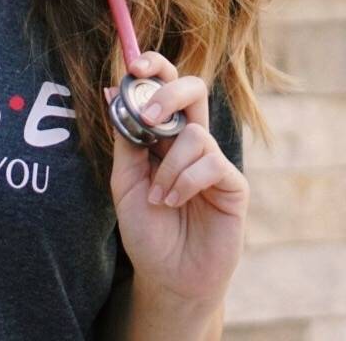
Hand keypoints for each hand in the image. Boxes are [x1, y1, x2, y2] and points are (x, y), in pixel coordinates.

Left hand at [101, 51, 247, 305]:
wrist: (168, 277)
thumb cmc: (146, 231)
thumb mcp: (124, 181)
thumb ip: (125, 139)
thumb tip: (112, 91)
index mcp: (164, 136)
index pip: (165, 88)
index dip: (154, 69)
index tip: (133, 67)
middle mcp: (191, 142)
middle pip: (193, 90)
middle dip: (168, 94)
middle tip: (147, 119)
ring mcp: (214, 161)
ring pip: (194, 133)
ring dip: (168, 166)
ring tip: (158, 197)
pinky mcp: (233, 184)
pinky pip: (210, 162)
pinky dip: (184, 181)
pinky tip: (174, 203)